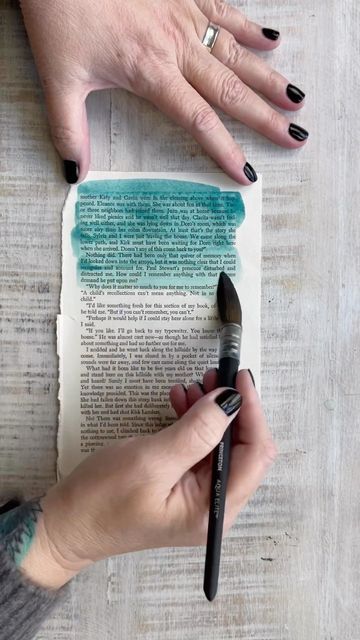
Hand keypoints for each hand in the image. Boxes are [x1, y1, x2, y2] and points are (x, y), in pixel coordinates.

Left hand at [20, 0, 307, 184]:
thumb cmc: (60, 16)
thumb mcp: (58, 78)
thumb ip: (68, 129)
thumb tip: (74, 172)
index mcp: (151, 72)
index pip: (199, 120)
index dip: (225, 150)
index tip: (247, 172)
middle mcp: (176, 47)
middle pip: (230, 90)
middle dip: (265, 118)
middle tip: (294, 136)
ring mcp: (184, 17)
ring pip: (237, 53)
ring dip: (269, 78)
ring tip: (296, 98)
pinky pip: (226, 10)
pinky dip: (250, 27)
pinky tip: (272, 39)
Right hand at [21, 370, 275, 588]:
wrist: (67, 524)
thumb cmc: (102, 501)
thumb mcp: (151, 461)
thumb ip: (196, 432)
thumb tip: (230, 401)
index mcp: (213, 510)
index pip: (254, 455)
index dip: (251, 412)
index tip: (239, 378)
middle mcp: (214, 506)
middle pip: (243, 449)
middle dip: (231, 410)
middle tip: (213, 377)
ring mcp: (199, 496)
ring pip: (221, 444)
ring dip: (211, 412)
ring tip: (194, 385)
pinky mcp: (183, 485)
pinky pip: (200, 448)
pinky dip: (194, 422)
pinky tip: (181, 402)